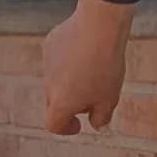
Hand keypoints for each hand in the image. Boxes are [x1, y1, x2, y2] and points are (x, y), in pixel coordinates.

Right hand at [42, 0, 132, 135]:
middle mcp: (48, 85)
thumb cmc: (105, 68)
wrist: (98, 28)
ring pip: (57, 78)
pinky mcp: (49, 45)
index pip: (53, 124)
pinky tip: (87, 49)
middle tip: (94, 94)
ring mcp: (46, 63)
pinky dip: (69, 60)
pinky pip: (58, 59)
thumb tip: (96, 124)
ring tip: (96, 67)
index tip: (78, 124)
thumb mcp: (110, 99)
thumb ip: (101, 118)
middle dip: (72, 102)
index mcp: (60, 103)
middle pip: (56, 101)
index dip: (65, 128)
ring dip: (72, 79)